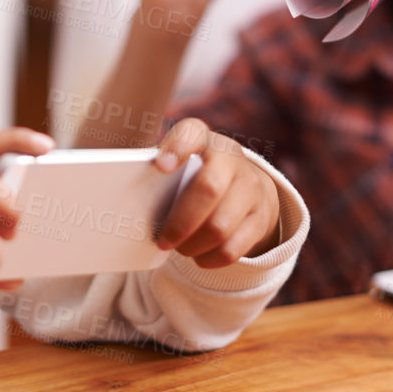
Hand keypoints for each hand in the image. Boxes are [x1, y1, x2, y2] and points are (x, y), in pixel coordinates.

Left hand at [149, 118, 279, 267]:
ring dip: (193, 245)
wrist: (245, 185)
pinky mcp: (261, 218)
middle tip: (162, 240)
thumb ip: (161, 176)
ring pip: (220, 226)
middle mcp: (231, 158)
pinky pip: (233, 248)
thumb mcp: (182, 164)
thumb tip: (131, 207)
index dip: (177, 148)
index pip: (192, 133)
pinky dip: (210, 258)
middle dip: (180, 222)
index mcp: (203, 139)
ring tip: (180, 248)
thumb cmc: (196, 175)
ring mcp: (251, 187)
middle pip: (208, 188)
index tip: (160, 167)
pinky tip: (199, 257)